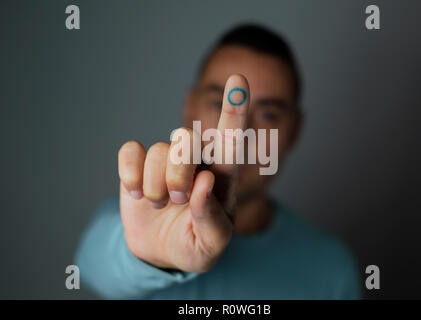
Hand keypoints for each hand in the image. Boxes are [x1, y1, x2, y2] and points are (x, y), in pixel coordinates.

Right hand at [118, 74, 249, 272]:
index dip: (234, 109)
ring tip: (160, 204)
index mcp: (221, 177)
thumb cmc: (193, 246)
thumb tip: (203, 182)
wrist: (160, 253)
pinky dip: (130, 174)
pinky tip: (135, 193)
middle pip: (187, 139)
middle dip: (178, 174)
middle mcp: (195, 161)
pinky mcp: (138, 164)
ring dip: (155, 185)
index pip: (230, 140)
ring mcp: (166, 160)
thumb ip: (210, 219)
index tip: (239, 79)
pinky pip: (130, 151)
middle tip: (177, 200)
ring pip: (158, 149)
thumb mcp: (210, 246)